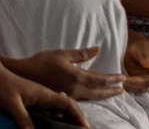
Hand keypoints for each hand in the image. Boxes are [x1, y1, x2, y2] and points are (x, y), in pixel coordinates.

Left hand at [0, 67, 89, 128]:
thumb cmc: (2, 86)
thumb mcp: (12, 104)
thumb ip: (23, 118)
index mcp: (44, 94)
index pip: (66, 103)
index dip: (77, 114)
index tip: (85, 126)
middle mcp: (44, 96)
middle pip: (64, 108)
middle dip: (74, 119)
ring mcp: (38, 99)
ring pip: (56, 111)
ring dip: (65, 120)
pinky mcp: (31, 103)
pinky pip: (47, 113)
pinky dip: (54, 120)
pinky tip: (53, 125)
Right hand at [4, 47, 124, 100]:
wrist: (24, 75)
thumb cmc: (42, 62)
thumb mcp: (62, 54)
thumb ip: (81, 54)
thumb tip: (98, 49)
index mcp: (77, 76)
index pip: (101, 79)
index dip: (113, 79)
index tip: (123, 77)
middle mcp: (76, 89)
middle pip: (99, 92)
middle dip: (112, 90)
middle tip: (123, 88)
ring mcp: (70, 95)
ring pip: (92, 97)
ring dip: (104, 95)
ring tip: (112, 92)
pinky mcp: (64, 98)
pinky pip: (83, 99)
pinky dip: (93, 97)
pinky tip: (93, 96)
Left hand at [123, 32, 148, 100]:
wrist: (132, 47)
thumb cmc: (142, 46)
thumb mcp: (144, 47)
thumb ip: (146, 55)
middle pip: (147, 84)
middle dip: (135, 83)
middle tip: (124, 80)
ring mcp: (145, 80)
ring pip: (139, 87)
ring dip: (129, 85)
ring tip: (118, 80)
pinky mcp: (136, 82)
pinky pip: (132, 87)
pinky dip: (125, 86)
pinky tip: (117, 82)